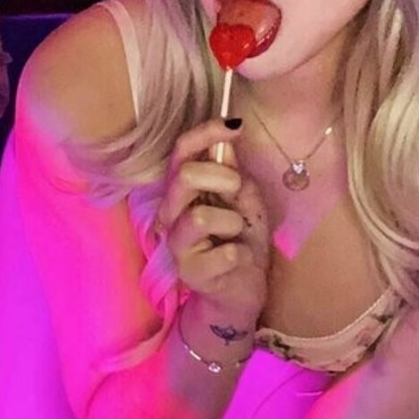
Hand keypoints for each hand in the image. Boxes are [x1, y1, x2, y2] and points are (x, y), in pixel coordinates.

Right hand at [156, 118, 269, 325]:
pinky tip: (238, 258)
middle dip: (222, 177)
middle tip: (238, 192)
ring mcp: (177, 244)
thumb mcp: (246, 202)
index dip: (205, 133)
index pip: (181, 152)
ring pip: (200, 217)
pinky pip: (224, 253)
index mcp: (183, 190)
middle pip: (184, 176)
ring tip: (238, 233)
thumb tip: (228, 140)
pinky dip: (241, 253)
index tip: (235, 125)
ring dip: (232, 221)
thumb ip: (235, 175)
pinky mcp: (190, 273)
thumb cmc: (241, 240)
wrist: (242, 292)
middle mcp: (171, 213)